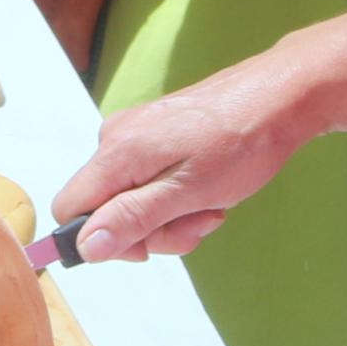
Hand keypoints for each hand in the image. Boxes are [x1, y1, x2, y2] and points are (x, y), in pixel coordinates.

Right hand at [53, 54, 334, 264]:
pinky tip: (208, 190)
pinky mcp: (153, 133)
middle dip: (149, 230)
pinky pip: (147, 181)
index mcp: (116, 152)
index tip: (147, 246)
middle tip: (198, 225)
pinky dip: (175, 196)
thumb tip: (85, 248)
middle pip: (103, 209)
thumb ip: (132, 219)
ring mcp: (134, 134)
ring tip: (211, 207)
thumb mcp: (188, 193)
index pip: (68, 209)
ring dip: (170, 217)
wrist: (278, 98)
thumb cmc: (240, 145)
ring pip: (130, 199)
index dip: (99, 239)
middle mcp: (114, 138)